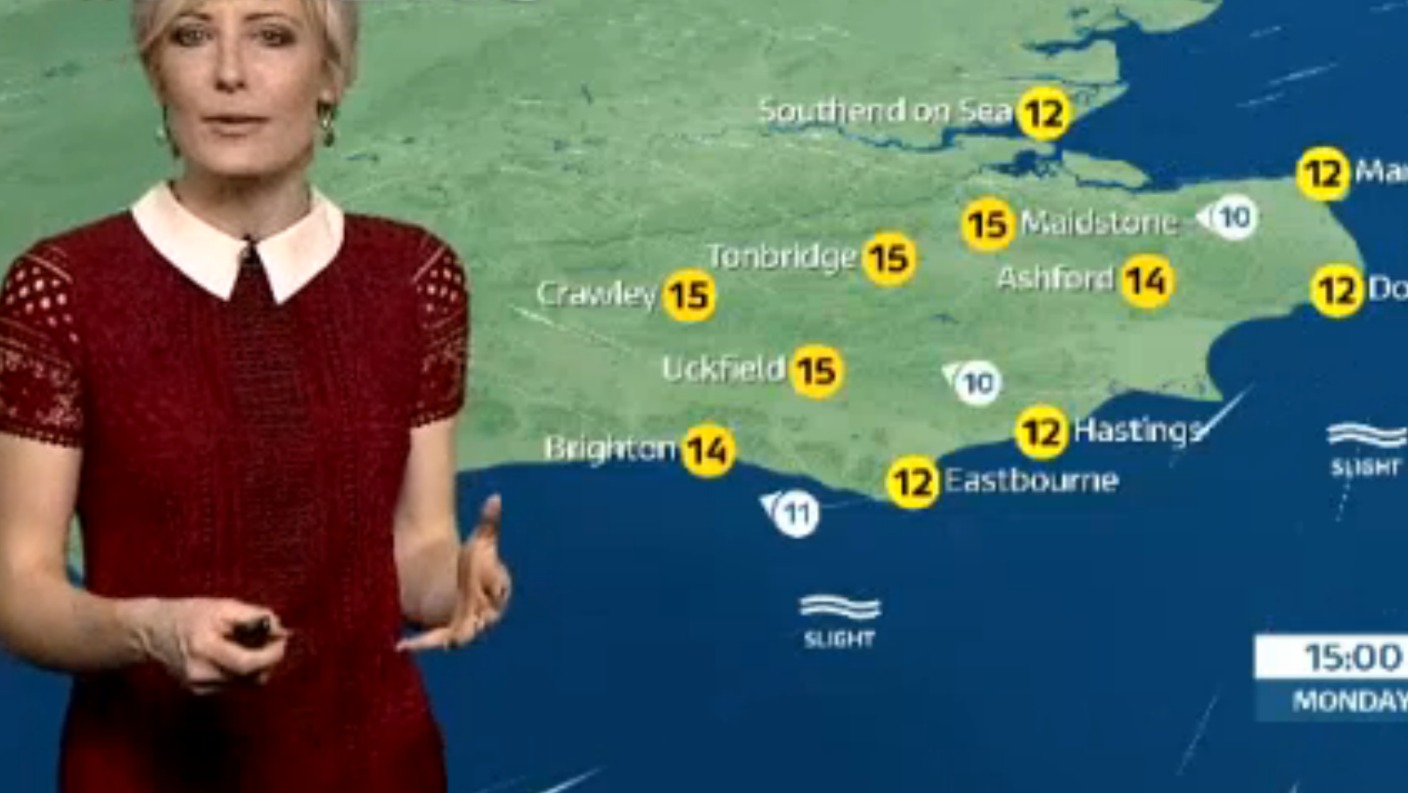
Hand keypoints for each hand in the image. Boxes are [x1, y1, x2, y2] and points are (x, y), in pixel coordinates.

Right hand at [136, 597, 290, 694]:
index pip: (249, 664)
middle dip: (269, 659)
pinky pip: (235, 684)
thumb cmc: (192, 614)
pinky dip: (241, 671)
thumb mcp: (225, 607)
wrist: (154, 631)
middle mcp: (201, 673)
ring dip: (256, 665)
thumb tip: (282, 630)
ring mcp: (199, 686)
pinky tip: (231, 654)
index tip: (282, 638)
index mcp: (205, 649)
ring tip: (245, 643)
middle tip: (268, 639)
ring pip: (247, 683)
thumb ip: (256, 617)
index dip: (272, 654)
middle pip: (252, 678)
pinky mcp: (200, 692)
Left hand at [397, 494, 511, 651]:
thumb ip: (489, 523)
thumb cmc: (469, 562)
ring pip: (457, 635)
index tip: (475, 573)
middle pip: (479, 618)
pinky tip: (401, 643)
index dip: (489, 584)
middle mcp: (483, 614)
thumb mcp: (480, 542)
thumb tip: (495, 497)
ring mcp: (463, 627)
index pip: (498, 591)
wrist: (449, 582)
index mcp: (498, 593)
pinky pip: (433, 641)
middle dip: (470, 616)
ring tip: (431, 639)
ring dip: (444, 638)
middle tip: (458, 609)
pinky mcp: (442, 634)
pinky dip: (419, 643)